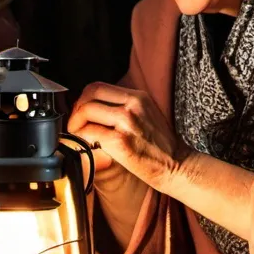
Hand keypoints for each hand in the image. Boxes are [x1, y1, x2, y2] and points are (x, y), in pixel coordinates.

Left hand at [67, 82, 190, 192]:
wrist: (178, 166)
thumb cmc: (161, 146)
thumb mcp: (146, 115)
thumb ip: (123, 108)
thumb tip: (94, 108)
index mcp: (138, 96)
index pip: (98, 86)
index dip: (84, 98)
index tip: (81, 112)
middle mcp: (133, 104)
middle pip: (89, 94)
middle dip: (76, 109)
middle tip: (76, 123)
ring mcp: (127, 121)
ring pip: (86, 110)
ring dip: (76, 123)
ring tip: (79, 134)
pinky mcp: (121, 141)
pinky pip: (89, 132)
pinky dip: (81, 137)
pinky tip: (86, 144)